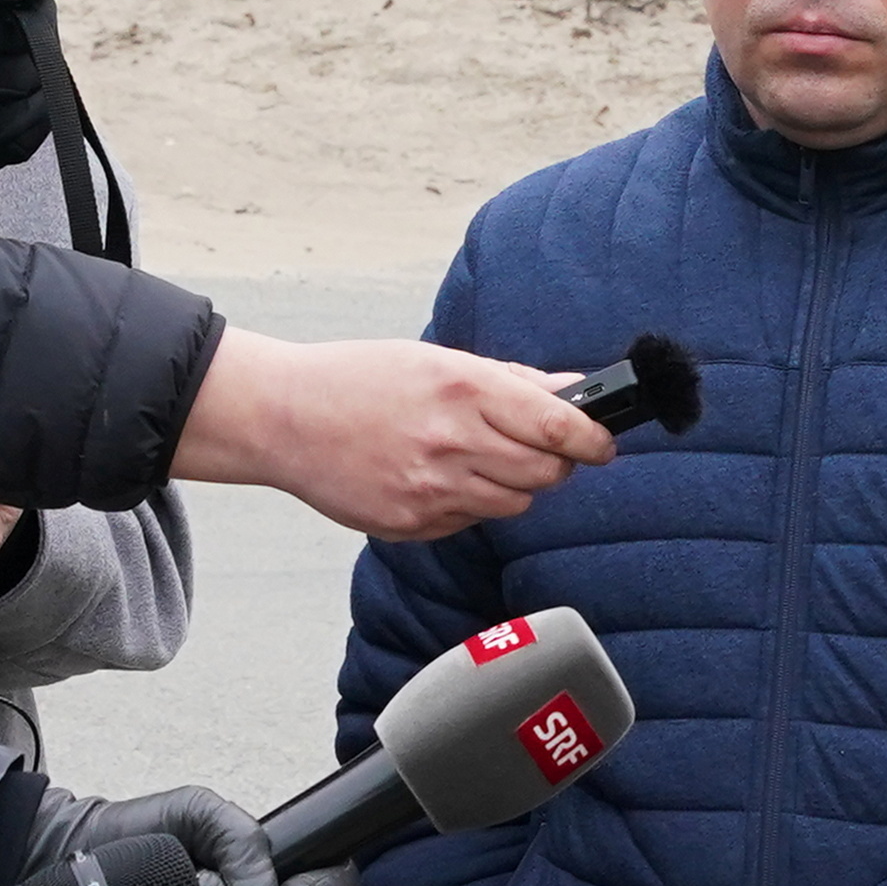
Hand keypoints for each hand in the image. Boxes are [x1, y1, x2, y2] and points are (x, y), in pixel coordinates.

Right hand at [176, 330, 612, 541]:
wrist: (284, 418)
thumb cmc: (357, 380)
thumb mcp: (435, 360)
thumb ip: (509, 380)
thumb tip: (571, 391)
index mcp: (464, 389)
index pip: (559, 427)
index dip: (593, 440)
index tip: (602, 443)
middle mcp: (452, 442)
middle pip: (546, 472)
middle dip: (557, 463)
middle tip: (545, 450)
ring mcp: (432, 490)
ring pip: (514, 502)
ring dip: (513, 484)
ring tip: (479, 458)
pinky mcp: (412, 524)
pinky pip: (470, 520)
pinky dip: (470, 503)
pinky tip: (438, 477)